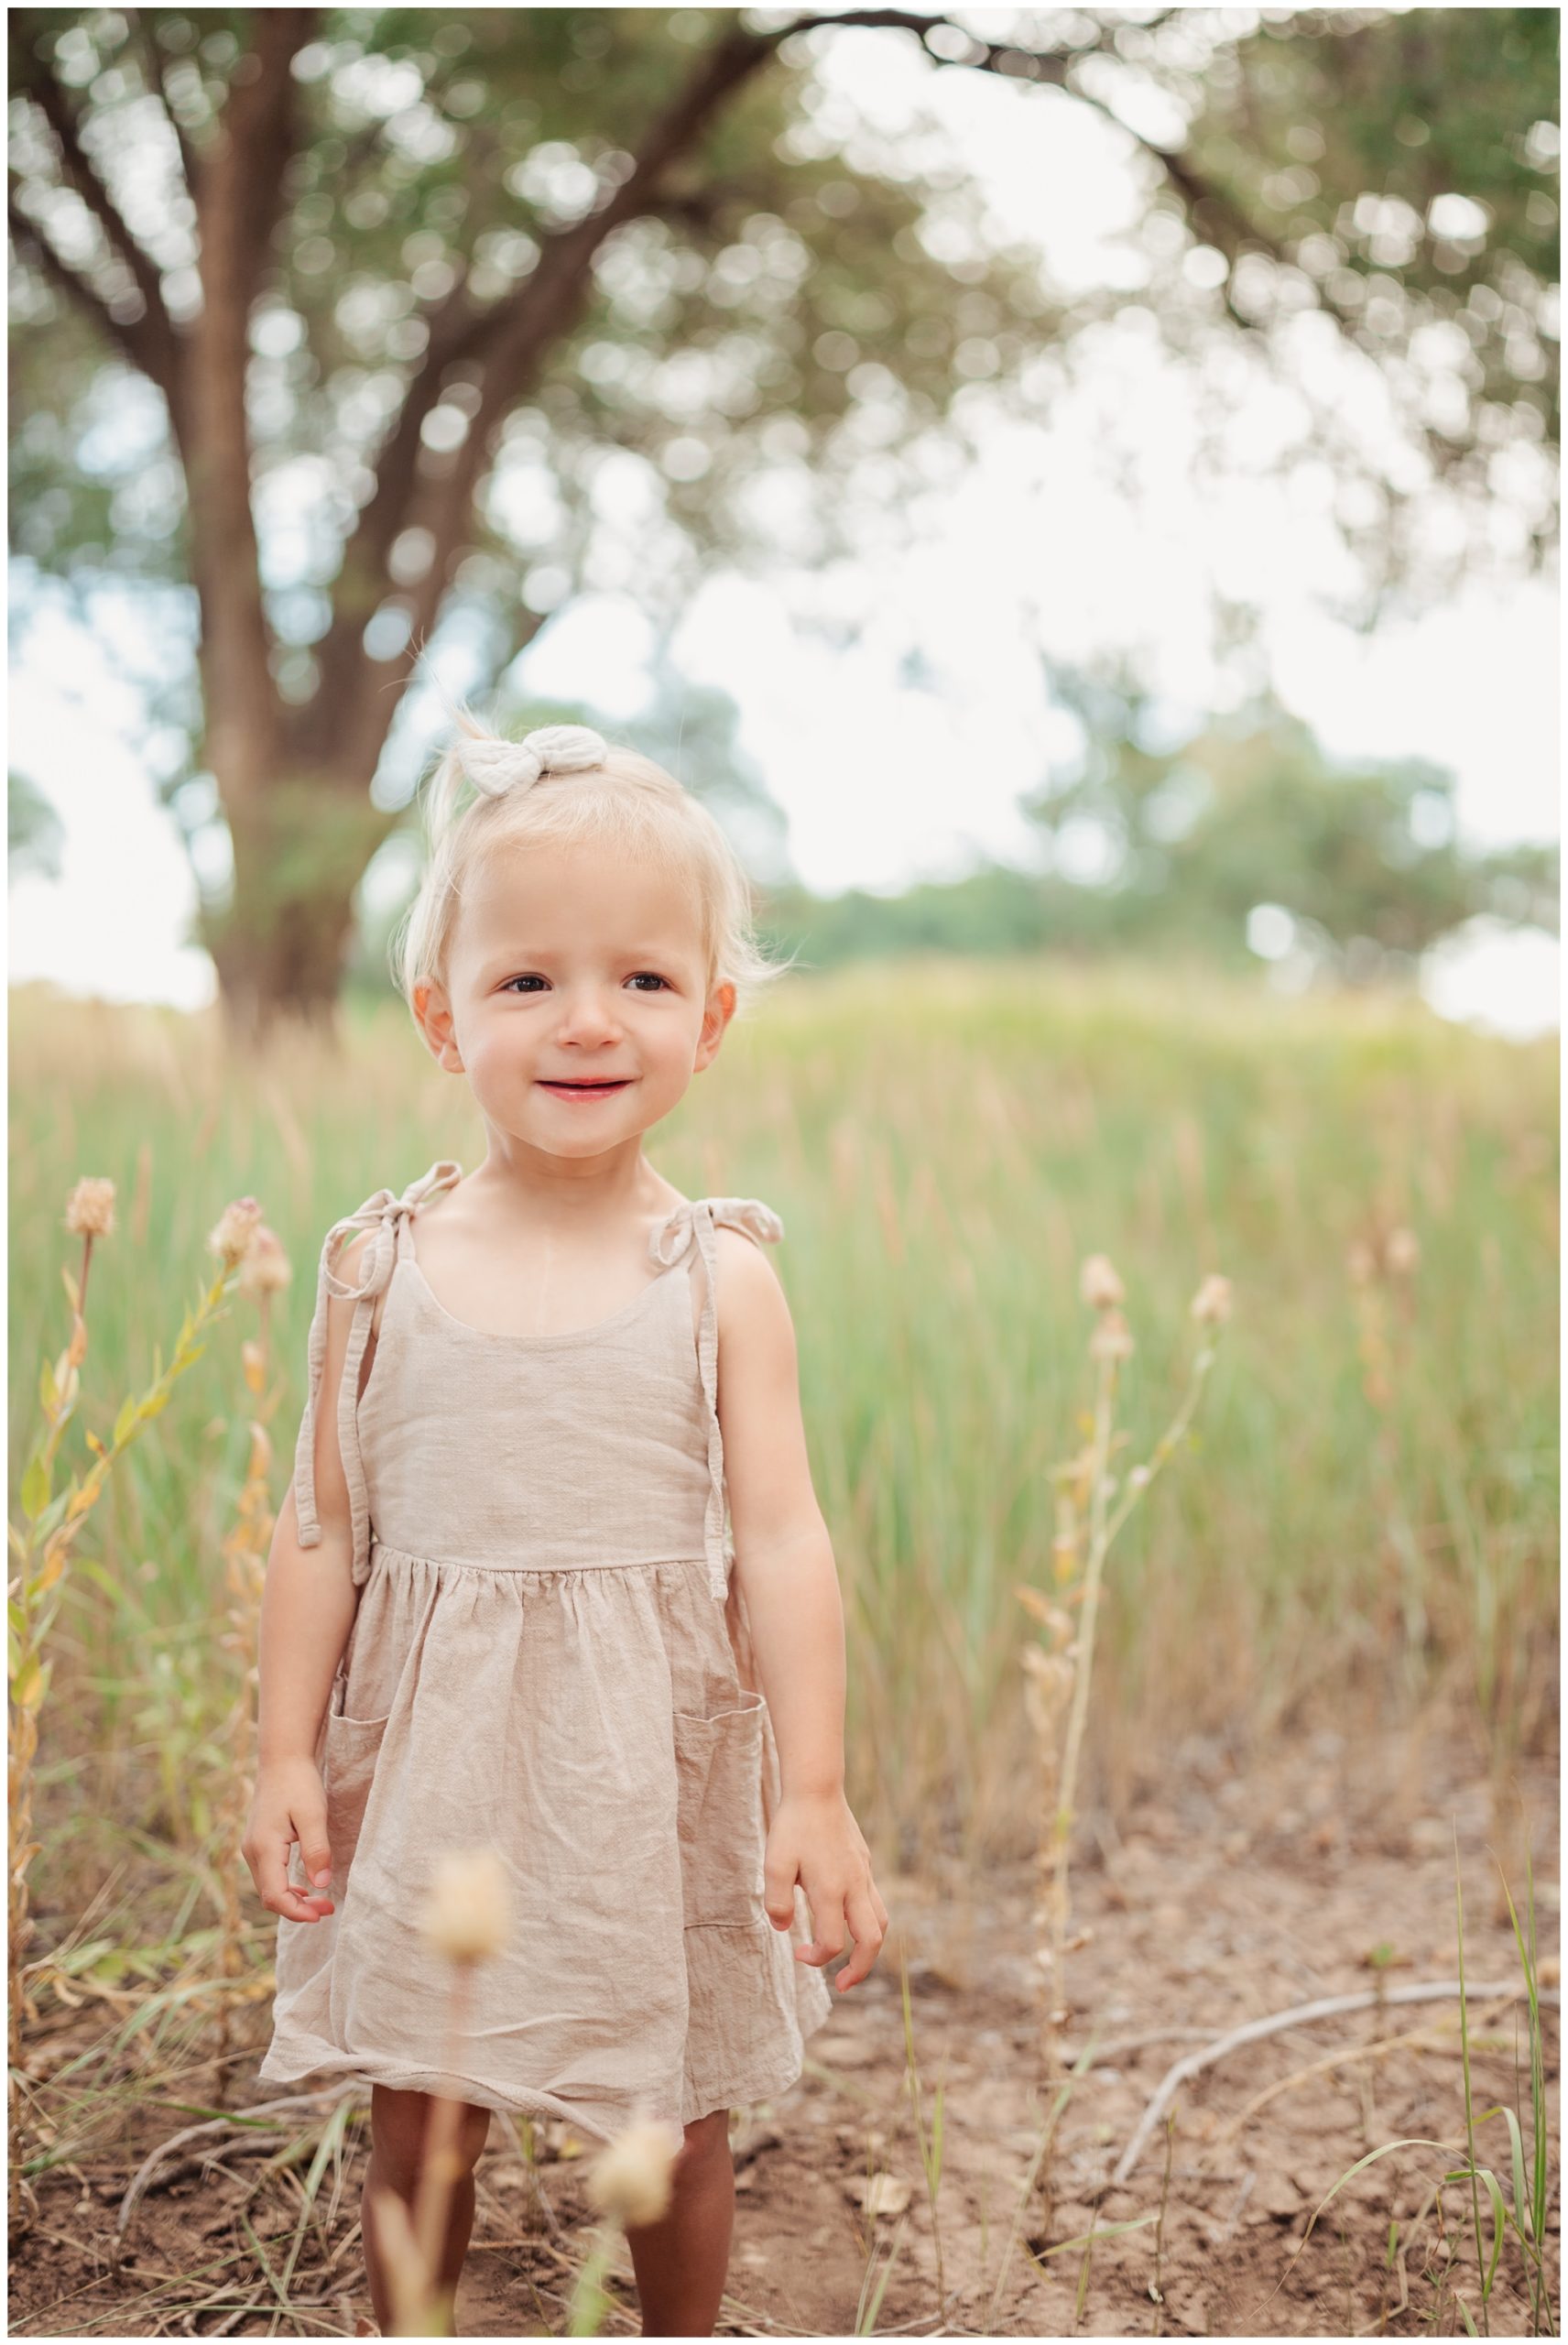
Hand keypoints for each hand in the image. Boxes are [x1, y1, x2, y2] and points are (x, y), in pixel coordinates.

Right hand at [243, 1757, 336, 1923]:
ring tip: (321, 1902)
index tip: (321, 1914)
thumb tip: (322, 1884)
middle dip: (298, 1909)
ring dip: (293, 1900)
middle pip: (270, 1896)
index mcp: (264, 1847)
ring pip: (268, 1888)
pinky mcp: (257, 1844)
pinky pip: (269, 1876)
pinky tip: (305, 1888)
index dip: (297, 1911)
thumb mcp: (314, 1815)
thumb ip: (317, 1850)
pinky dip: (286, 1888)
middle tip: (328, 1909)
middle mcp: (252, 1852)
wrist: (282, 1759)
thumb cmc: (299, 1783)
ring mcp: (252, 1848)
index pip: (275, 1895)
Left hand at [763, 1788, 888, 1991]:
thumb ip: (777, 1901)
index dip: (816, 1958)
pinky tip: (844, 1918)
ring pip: (881, 1922)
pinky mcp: (865, 1864)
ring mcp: (863, 1875)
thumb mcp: (774, 1863)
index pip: (833, 1942)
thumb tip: (785, 1929)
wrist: (817, 1789)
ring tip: (852, 1961)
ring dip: (869, 1948)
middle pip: (872, 1940)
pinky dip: (865, 1921)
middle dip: (859, 1969)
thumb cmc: (793, 1826)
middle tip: (842, 1985)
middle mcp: (854, 1886)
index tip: (797, 1952)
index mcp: (831, 1890)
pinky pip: (874, 1901)